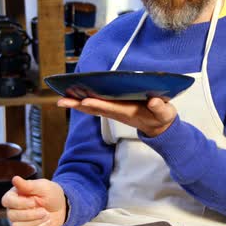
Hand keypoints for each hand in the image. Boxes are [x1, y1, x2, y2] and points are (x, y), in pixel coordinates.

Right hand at [1, 176, 66, 225]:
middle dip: (30, 214)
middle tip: (44, 210)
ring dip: (35, 221)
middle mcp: (13, 208)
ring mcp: (18, 220)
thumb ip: (28, 185)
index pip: (7, 200)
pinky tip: (46, 221)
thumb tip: (15, 179)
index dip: (20, 203)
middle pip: (12, 215)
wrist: (62, 207)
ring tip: (46, 214)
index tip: (34, 201)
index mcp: (15, 194)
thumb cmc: (51, 194)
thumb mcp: (43, 187)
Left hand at [58, 97, 176, 137]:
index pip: (110, 108)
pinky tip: (75, 98)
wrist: (160, 127)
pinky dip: (85, 102)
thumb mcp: (165, 113)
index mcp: (129, 112)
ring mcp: (115, 111)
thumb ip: (160, 108)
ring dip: (77, 104)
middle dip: (78, 105)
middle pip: (95, 108)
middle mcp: (118, 112)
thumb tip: (155, 101)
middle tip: (61, 101)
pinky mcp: (115, 109)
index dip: (97, 104)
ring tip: (62, 99)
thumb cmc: (162, 118)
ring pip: (93, 108)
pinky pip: (97, 105)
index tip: (84, 101)